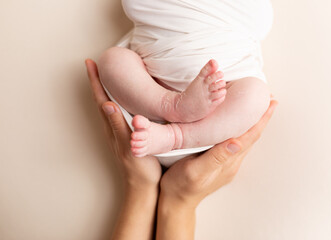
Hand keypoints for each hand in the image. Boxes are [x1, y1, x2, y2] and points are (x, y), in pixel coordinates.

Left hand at [85, 59, 160, 239]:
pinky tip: (126, 98)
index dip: (95, 81)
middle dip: (99, 80)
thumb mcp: (128, 145)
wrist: (143, 184)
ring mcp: (120, 130)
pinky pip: (120, 112)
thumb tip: (106, 103)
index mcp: (112, 126)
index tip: (90, 63)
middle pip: (103, 98)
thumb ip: (118, 125)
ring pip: (111, 105)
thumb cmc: (138, 167)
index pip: (101, 99)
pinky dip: (119, 99)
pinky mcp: (129, 134)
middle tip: (97, 64)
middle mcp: (113, 126)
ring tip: (108, 75)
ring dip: (107, 88)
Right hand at [156, 99, 277, 239]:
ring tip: (255, 107)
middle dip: (261, 118)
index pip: (250, 136)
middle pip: (251, 136)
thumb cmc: (181, 185)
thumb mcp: (195, 170)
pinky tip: (235, 123)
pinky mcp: (219, 163)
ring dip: (252, 123)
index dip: (261, 119)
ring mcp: (226, 164)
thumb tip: (237, 143)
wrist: (175, 201)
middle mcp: (231, 162)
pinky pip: (235, 143)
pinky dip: (240, 130)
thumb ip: (216, 157)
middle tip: (267, 99)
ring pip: (244, 140)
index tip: (271, 103)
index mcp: (228, 162)